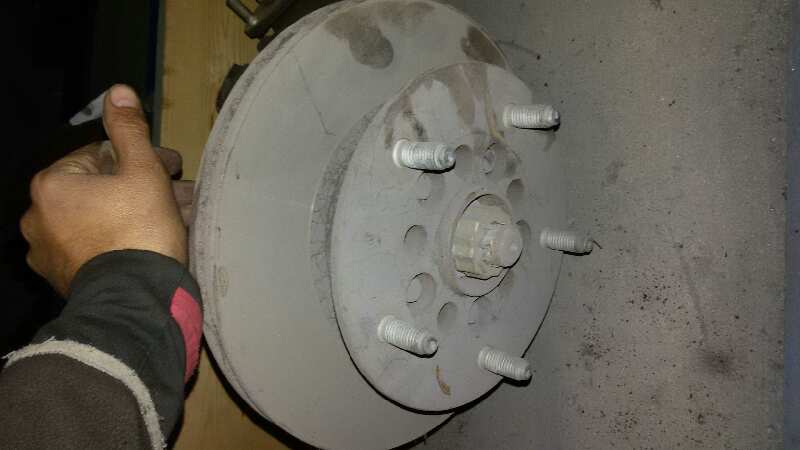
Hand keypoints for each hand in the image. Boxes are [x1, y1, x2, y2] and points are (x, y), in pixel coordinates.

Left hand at [20, 85, 188, 296]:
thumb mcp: (143, 171)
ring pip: (100, 219)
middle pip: (101, 189)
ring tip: (178, 220)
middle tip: (181, 194)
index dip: (142, 157)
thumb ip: (129, 131)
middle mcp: (39, 217)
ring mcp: (50, 252)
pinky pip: (96, 248)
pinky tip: (154, 243)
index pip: (100, 156)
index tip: (173, 168)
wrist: (135, 302)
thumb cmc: (140, 230)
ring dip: (137, 214)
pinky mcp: (65, 279)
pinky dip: (122, 240)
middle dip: (143, 187)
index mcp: (52, 185)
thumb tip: (117, 91)